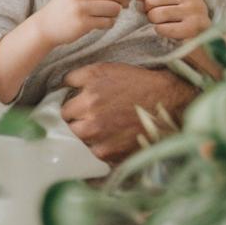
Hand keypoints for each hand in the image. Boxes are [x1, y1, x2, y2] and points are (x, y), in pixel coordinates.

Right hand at [37, 0, 128, 47]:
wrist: (46, 25)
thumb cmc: (65, 6)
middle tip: (124, 5)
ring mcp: (80, 7)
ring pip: (113, 7)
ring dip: (116, 12)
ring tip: (111, 15)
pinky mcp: (82, 23)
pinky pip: (107, 21)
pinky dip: (110, 23)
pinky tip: (104, 23)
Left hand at [61, 62, 196, 163]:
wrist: (164, 101)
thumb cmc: (134, 82)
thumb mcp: (103, 69)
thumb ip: (76, 77)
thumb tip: (62, 87)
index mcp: (87, 99)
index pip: (63, 109)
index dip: (70, 107)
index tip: (76, 107)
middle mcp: (91, 122)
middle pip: (68, 128)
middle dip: (75, 122)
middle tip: (86, 118)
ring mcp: (100, 141)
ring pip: (78, 142)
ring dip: (84, 137)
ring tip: (98, 129)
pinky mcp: (110, 155)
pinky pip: (93, 154)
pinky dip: (97, 148)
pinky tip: (107, 139)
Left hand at [137, 0, 209, 39]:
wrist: (208, 35)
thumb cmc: (186, 14)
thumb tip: (137, 0)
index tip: (140, 0)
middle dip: (147, 8)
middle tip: (150, 14)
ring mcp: (193, 10)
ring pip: (157, 14)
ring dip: (153, 20)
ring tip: (158, 22)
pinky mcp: (192, 27)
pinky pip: (163, 28)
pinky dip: (159, 30)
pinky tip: (164, 29)